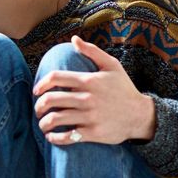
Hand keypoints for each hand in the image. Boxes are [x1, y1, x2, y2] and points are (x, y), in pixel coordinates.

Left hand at [33, 35, 155, 144]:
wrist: (141, 115)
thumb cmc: (123, 89)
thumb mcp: (112, 66)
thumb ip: (92, 51)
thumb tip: (74, 39)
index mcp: (88, 81)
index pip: (55, 78)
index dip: (41, 84)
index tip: (37, 91)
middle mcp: (87, 98)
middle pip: (51, 100)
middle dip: (39, 106)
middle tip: (38, 109)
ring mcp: (90, 116)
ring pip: (56, 119)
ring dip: (44, 123)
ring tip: (42, 124)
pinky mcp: (93, 133)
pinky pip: (67, 137)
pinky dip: (55, 138)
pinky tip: (51, 136)